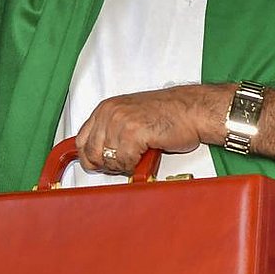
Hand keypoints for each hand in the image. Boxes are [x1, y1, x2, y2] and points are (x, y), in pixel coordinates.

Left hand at [75, 84, 228, 174]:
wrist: (193, 109)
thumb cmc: (169, 113)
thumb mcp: (131, 115)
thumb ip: (111, 131)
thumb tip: (98, 154)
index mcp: (106, 108)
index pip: (81, 141)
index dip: (90, 158)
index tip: (99, 165)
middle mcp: (110, 112)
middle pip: (91, 154)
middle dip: (108, 165)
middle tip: (125, 162)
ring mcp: (120, 121)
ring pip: (109, 160)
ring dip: (124, 165)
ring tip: (139, 156)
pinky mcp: (133, 132)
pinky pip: (125, 162)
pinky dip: (136, 164)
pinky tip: (146, 154)